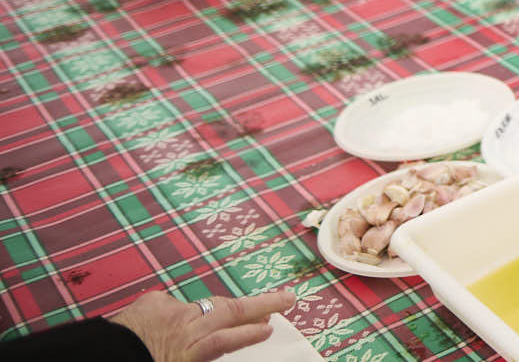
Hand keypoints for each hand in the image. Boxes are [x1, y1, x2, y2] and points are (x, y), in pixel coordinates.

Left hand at [109, 288, 295, 361]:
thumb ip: (196, 354)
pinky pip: (172, 305)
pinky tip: (177, 319)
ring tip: (252, 307)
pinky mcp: (151, 302)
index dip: (250, 333)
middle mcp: (183, 329)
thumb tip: (217, 344)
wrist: (94, 358)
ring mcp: (168, 312)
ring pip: (208, 305)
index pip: (227, 339)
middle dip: (262, 305)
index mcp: (186, 351)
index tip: (270, 327)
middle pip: (229, 312)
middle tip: (288, 298)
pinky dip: (181, 312)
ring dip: (230, 307)